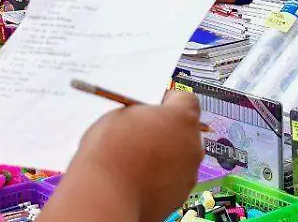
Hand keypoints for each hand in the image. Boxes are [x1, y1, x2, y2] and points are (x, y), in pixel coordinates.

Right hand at [60, 91, 203, 221]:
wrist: (105, 197)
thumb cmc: (109, 153)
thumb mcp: (120, 115)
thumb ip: (141, 114)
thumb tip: (143, 121)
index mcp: (181, 118)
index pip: (187, 100)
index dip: (170, 101)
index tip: (158, 104)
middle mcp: (191, 145)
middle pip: (185, 131)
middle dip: (167, 130)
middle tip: (142, 133)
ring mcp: (188, 173)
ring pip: (180, 157)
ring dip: (164, 155)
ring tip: (135, 160)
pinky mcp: (179, 196)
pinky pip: (173, 180)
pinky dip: (159, 178)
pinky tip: (137, 178)